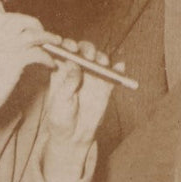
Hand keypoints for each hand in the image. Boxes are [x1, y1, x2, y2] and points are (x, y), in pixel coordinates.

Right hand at [0, 12, 54, 135]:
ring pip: (34, 34)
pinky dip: (47, 57)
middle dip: (37, 26)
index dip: (22, 19)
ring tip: (56, 43)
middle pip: (23, 21)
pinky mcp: (15, 62)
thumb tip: (8, 39)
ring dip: (48, 38)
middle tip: (45, 35)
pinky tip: (50, 64)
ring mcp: (6, 48)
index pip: (6, 17)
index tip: (30, 26)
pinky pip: (38, 53)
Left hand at [41, 39, 119, 181]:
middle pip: (84, 51)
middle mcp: (78, 69)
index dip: (68, 45)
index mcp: (62, 70)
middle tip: (88, 55)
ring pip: (99, 60)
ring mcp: (92, 76)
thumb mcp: (61, 100)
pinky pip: (113, 75)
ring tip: (102, 63)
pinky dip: (118, 69)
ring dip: (102, 57)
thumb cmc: (61, 117)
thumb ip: (68, 83)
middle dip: (87, 48)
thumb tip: (76, 65)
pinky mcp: (105, 86)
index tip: (70, 47)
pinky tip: (120, 68)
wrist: (73, 136)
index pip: (65, 50)